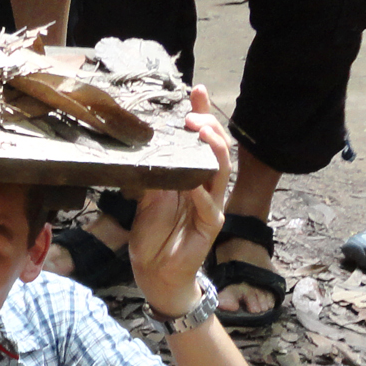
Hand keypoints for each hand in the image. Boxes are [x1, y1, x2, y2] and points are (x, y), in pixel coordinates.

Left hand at [129, 86, 230, 315]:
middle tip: (192, 115)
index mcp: (190, 176)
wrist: (155, 273)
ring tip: (200, 134)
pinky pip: (209, 206)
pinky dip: (201, 193)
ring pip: (220, 172)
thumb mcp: (145, 200)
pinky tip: (193, 183)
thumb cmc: (152, 237)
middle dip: (207, 127)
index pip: (200, 141)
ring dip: (212, 151)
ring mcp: (210, 205)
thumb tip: (145, 148)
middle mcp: (205, 186)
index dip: (200, 115)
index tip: (196, 91)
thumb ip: (151, 177)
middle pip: (216, 149)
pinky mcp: (210, 226)